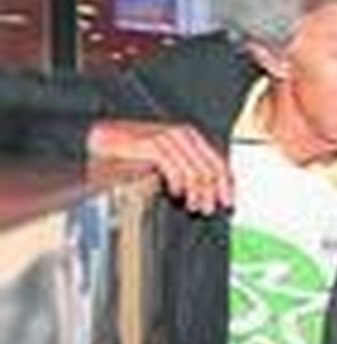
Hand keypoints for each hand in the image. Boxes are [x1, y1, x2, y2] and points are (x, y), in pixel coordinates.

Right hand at [87, 118, 231, 214]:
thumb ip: (186, 172)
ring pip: (193, 170)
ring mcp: (166, 137)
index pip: (217, 161)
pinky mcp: (150, 143)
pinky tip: (175, 193)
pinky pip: (173, 167)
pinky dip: (177, 182)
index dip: (226, 184)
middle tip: (209, 209)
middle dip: (212, 192)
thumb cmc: (131, 154)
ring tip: (194, 206)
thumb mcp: (165, 164)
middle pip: (209, 167)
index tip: (228, 202)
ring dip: (196, 192)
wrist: (101, 141)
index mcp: (190, 137)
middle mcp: (182, 134)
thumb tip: (209, 194)